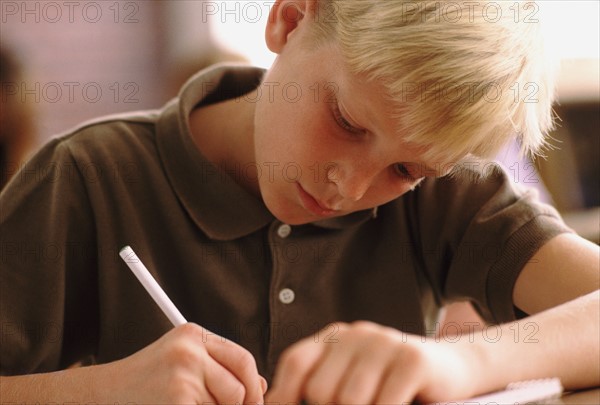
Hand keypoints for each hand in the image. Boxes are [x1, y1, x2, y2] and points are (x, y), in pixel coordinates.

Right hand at [97, 323, 266, 403]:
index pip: (243, 358)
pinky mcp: (177, 401)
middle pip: (240, 386)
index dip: (254, 385)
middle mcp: (189, 350)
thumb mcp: (182, 363)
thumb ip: (219, 370)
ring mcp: (182, 376)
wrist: (100, 394)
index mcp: (193, 334)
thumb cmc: (144, 383)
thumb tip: (262, 386)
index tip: (254, 402)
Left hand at [265, 321, 480, 403]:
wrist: (454, 369)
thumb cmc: (394, 383)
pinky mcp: (412, 359)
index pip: (296, 361)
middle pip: (321, 389)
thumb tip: (276, 404)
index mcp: (336, 337)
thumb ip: (323, 388)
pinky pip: (384, 404)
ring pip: (350, 401)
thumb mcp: (354, 380)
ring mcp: (385, 343)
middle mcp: (357, 333)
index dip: (285, 394)